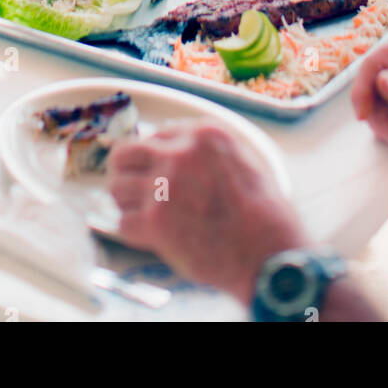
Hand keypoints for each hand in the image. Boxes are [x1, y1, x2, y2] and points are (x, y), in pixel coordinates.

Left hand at [108, 123, 306, 304]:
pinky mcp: (155, 222)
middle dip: (125, 170)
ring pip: (117, 186)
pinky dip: (134, 232)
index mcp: (203, 134)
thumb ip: (210, 151)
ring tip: (139, 212)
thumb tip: (180, 150)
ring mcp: (164, 186)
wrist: (269, 253)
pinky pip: (123, 222)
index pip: (157, 134)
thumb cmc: (265, 214)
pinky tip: (149, 236)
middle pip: (126, 152)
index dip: (155, 156)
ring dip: (126, 201)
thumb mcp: (246, 160)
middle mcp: (179, 153)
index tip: (155, 170)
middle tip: (130, 186)